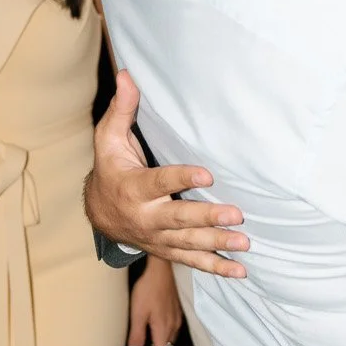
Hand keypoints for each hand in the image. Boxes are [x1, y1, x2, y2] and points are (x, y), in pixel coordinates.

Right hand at [84, 70, 249, 277]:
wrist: (100, 213)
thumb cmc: (111, 168)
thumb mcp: (108, 139)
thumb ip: (122, 110)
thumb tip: (127, 74)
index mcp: (133, 188)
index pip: (159, 182)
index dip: (182, 179)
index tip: (207, 175)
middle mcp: (146, 217)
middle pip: (178, 219)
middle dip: (206, 218)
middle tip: (236, 214)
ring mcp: (157, 237)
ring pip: (188, 244)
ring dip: (218, 244)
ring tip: (245, 243)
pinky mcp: (168, 250)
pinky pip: (191, 261)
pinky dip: (216, 267)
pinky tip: (240, 270)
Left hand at [127, 258, 183, 345]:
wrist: (162, 270)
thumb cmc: (148, 290)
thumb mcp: (137, 313)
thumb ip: (137, 336)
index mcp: (162, 330)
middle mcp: (172, 327)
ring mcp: (176, 319)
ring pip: (169, 343)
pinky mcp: (176, 312)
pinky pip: (172, 333)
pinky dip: (164, 341)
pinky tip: (159, 338)